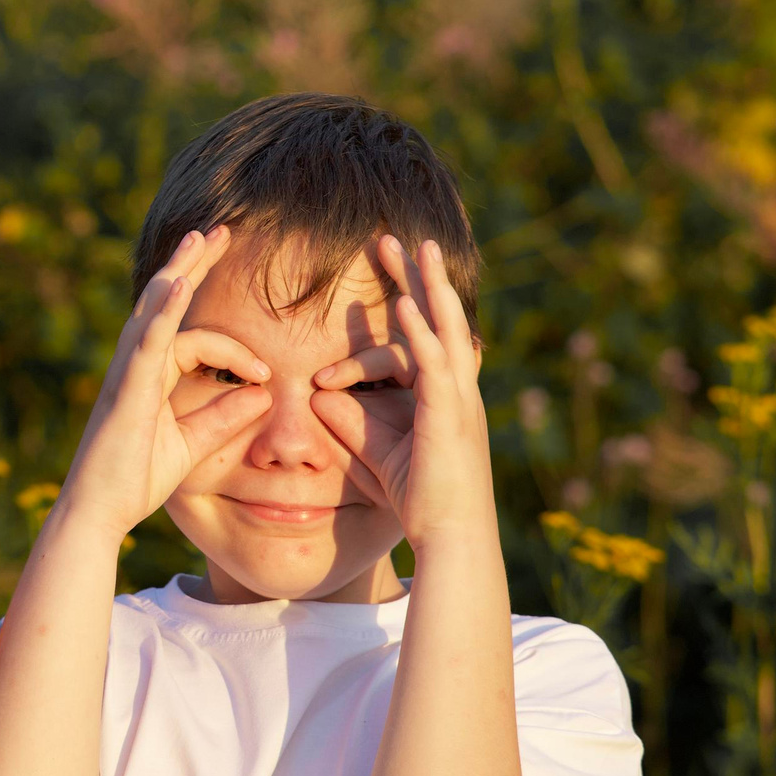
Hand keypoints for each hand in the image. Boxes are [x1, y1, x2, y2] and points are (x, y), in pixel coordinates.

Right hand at [57, 227, 274, 536]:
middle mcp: (136, 364)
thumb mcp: (191, 445)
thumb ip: (224, 416)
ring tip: (199, 238)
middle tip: (218, 231)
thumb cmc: (135, 480)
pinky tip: (178, 284)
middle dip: (193, 265)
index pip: (196, 341)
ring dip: (178, 270)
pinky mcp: (126, 387)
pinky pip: (147, 341)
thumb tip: (263, 394)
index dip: (237, 351)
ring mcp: (128, 371)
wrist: (100, 512)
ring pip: (155, 309)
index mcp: (151, 375)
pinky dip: (162, 311)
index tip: (268, 374)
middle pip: (166, 301)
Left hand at [311, 236, 495, 547]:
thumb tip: (317, 394)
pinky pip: (433, 363)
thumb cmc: (418, 502)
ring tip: (412, 246)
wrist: (451, 539)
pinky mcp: (450, 414)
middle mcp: (457, 388)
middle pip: (439, 318)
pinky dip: (419, 331)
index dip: (403, 304)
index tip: (384, 276)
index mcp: (443, 394)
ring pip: (445, 327)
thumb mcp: (375, 453)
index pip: (423, 335)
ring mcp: (459, 398)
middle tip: (399, 237)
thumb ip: (350, 421)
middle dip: (420, 276)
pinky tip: (402, 305)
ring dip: (426, 285)